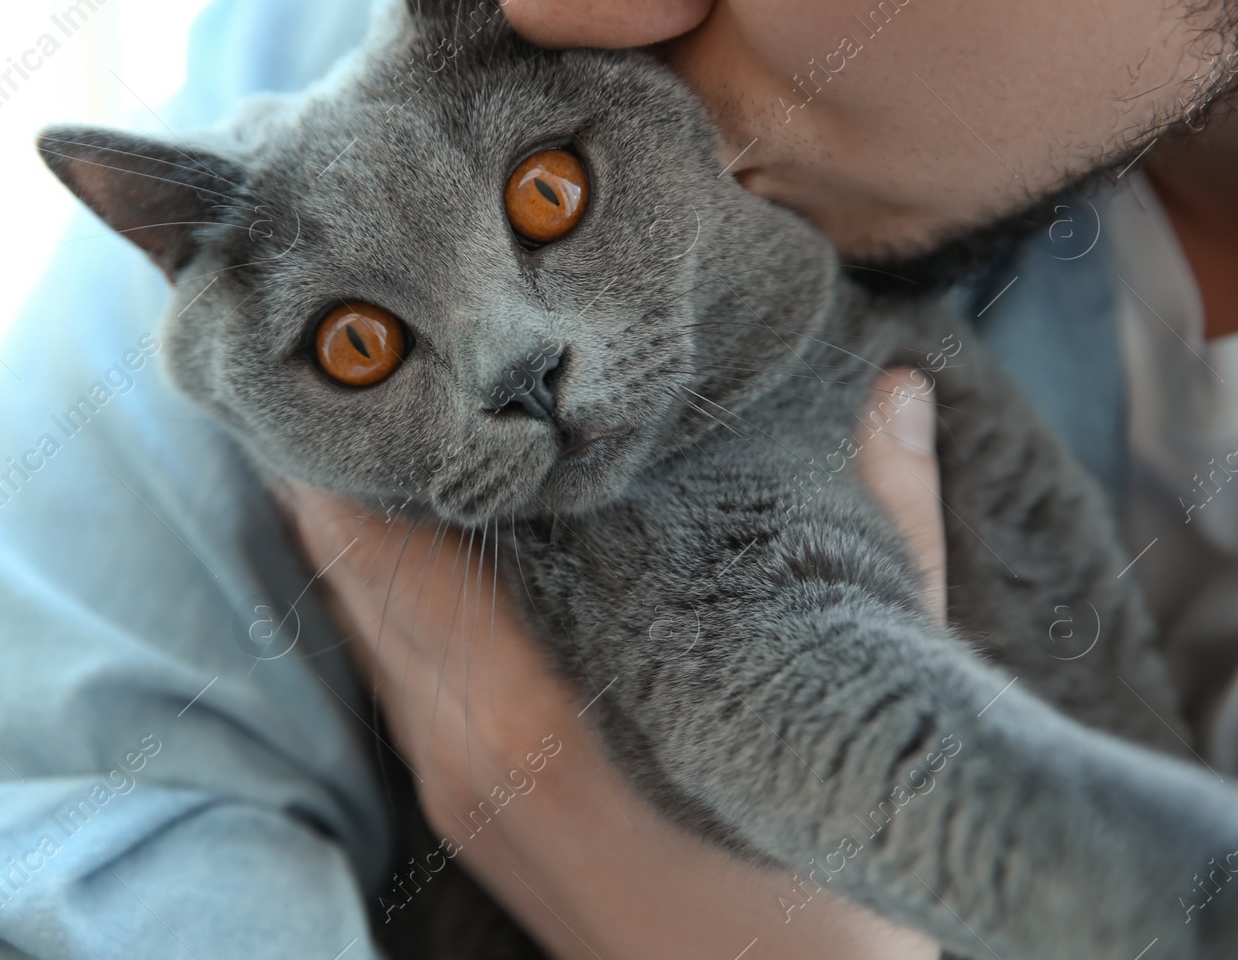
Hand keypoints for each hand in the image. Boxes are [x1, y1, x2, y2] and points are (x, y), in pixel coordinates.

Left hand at [276, 368, 944, 958]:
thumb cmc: (823, 894)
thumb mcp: (856, 701)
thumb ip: (885, 536)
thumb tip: (892, 391)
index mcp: (533, 717)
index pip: (389, 551)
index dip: (359, 446)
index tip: (368, 343)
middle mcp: (464, 747)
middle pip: (352, 571)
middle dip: (345, 459)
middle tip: (363, 345)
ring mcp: (452, 783)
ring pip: (362, 620)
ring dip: (355, 517)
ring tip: (374, 409)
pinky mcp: (461, 805)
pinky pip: (389, 669)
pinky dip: (382, 588)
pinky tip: (411, 525)